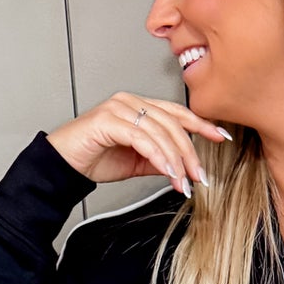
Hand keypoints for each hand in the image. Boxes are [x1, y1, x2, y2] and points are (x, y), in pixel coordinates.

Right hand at [45, 93, 229, 198]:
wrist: (63, 165)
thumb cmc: (94, 157)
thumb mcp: (136, 161)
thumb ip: (158, 159)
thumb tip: (181, 167)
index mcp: (138, 106)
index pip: (176, 112)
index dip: (200, 124)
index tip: (220, 137)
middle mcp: (129, 101)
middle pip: (172, 122)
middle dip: (190, 151)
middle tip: (199, 175)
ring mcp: (118, 108)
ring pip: (159, 131)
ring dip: (176, 159)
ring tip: (183, 181)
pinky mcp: (108, 120)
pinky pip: (142, 138)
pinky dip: (158, 157)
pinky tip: (168, 173)